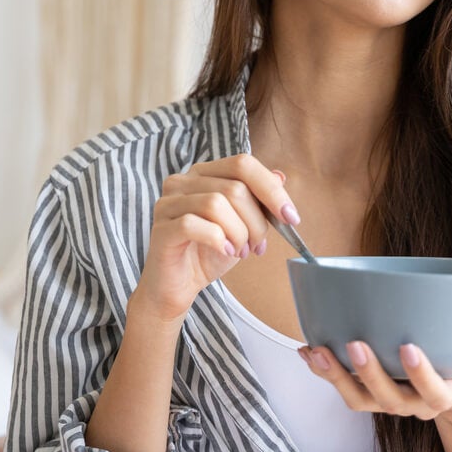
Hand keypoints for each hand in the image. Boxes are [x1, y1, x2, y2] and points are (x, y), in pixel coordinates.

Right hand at [134, 154, 296, 323]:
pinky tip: (224, 252)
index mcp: (203, 174)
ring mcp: (168, 203)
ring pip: (215, 204)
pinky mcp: (161, 228)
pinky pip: (193, 224)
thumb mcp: (242, 226)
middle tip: (256, 246)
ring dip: (238, 233)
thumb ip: (257, 200)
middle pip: (234, 188)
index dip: (271, 189)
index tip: (290, 218)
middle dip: (256, 222)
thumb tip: (280, 177)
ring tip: (239, 251)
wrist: (178, 287)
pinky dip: (217, 240)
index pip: (242, 164)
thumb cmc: (208, 254)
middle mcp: (182, 181)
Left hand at [298, 310, 451, 421]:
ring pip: (359, 400)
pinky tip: (307, 349)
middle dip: (369, 374)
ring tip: (317, 350)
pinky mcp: (369, 393)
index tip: (410, 347)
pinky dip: (323, 371)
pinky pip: (343, 388)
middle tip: (355, 343)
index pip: (435, 394)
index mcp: (449, 396)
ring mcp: (389, 400)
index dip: (421, 376)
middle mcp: (414, 404)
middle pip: (388, 400)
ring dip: (335, 377)